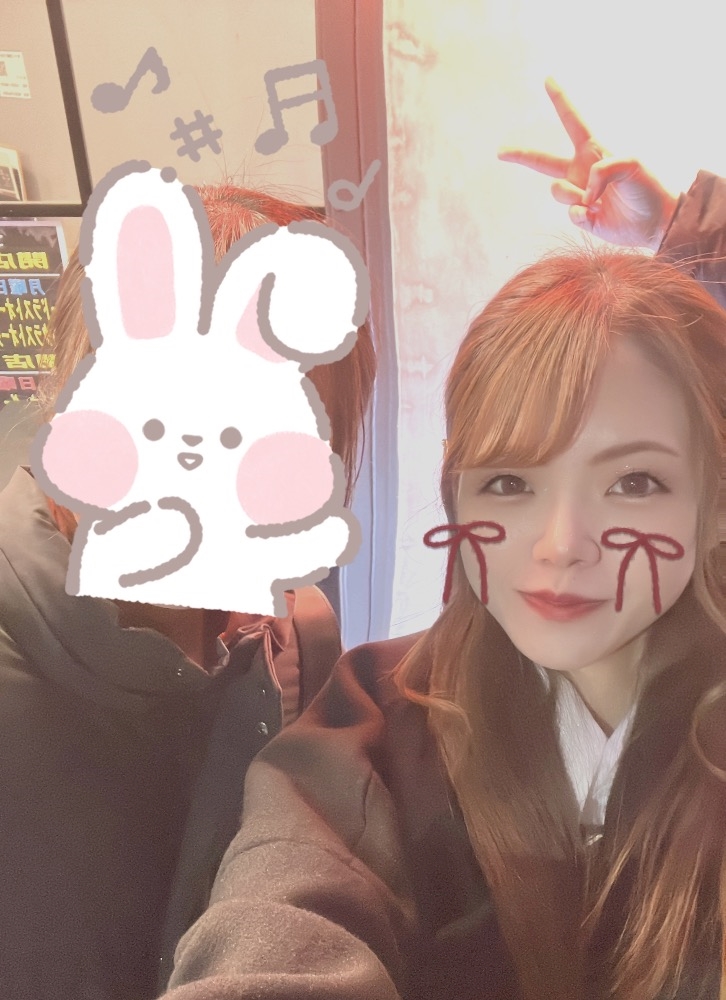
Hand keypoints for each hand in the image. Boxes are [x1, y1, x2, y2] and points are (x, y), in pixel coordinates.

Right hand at [498, 79, 678, 250]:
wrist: (654, 221)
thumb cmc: (646, 187)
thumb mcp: (630, 164)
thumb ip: (602, 170)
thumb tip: (582, 192)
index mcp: (593, 150)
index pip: (573, 121)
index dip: (560, 100)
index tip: (548, 80)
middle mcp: (580, 170)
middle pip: (542, 161)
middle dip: (521, 155)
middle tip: (501, 151)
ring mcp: (578, 194)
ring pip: (557, 191)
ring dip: (576, 195)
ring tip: (597, 201)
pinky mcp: (580, 216)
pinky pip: (570, 213)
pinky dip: (584, 215)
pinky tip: (599, 215)